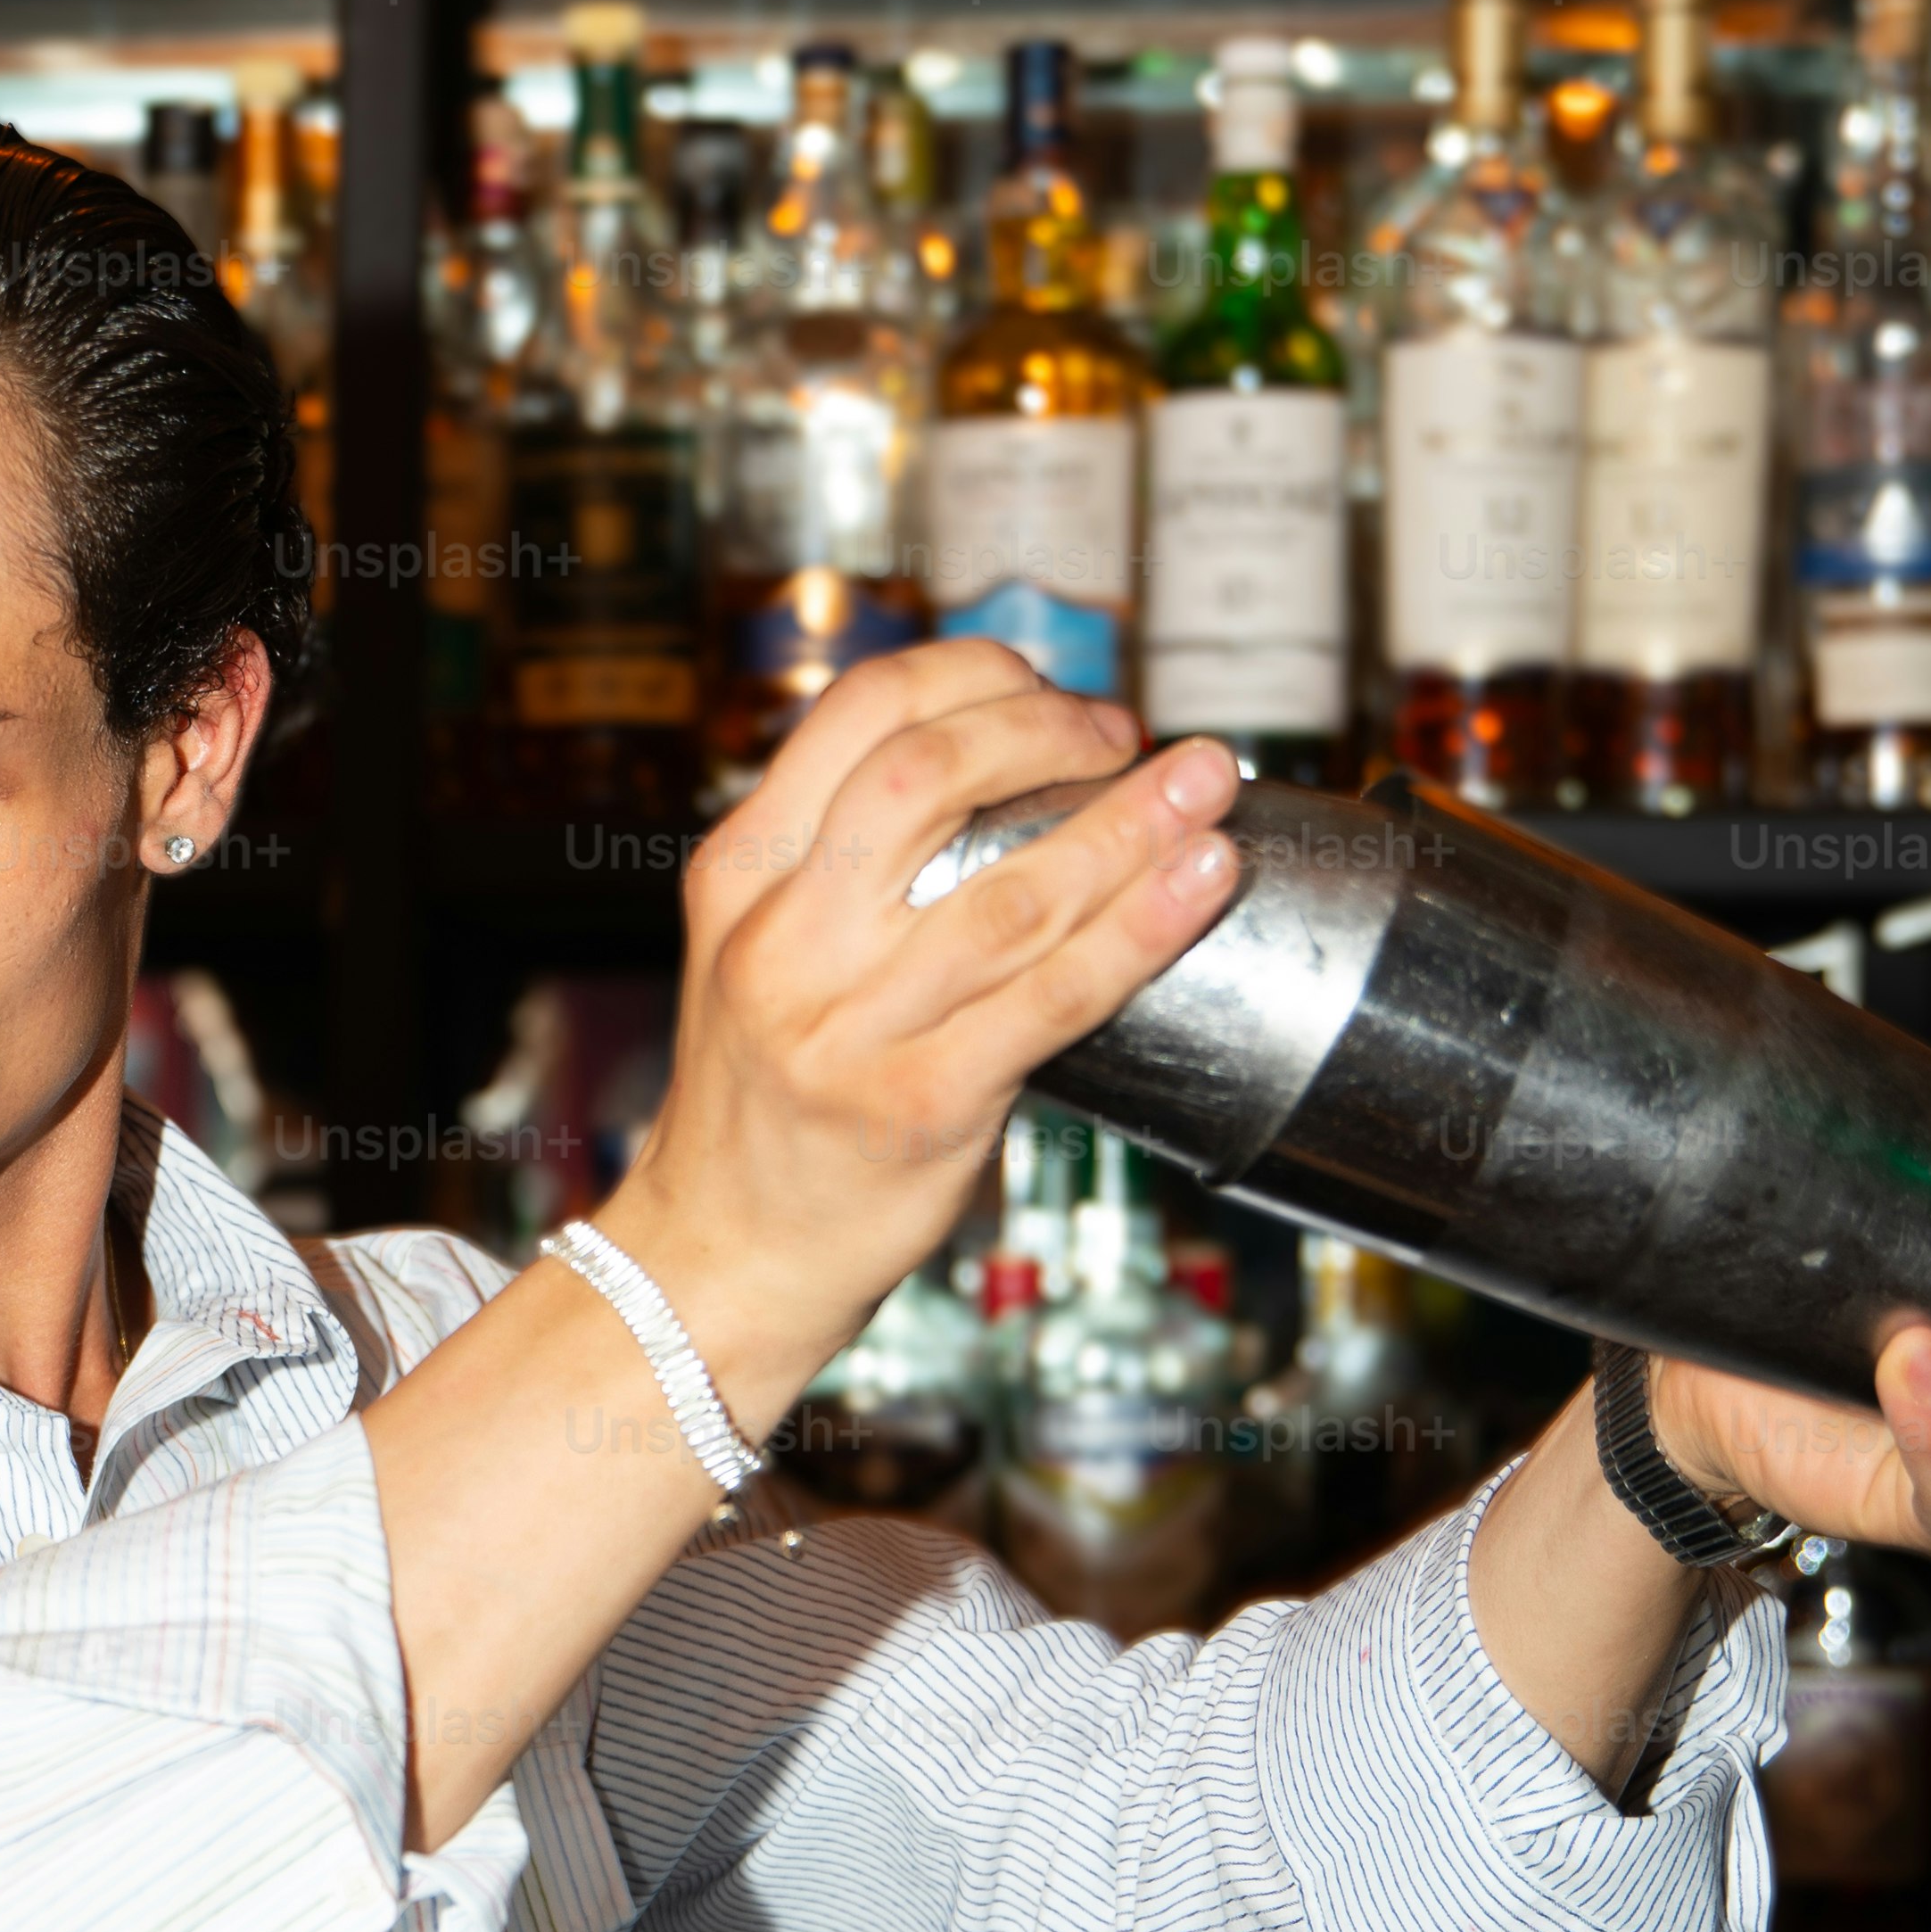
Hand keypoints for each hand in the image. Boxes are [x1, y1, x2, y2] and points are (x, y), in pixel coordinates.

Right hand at [590, 643, 1247, 1417]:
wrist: (721, 1255)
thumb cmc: (766, 1098)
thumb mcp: (757, 950)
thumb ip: (841, 860)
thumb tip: (998, 756)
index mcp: (740, 877)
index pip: (857, 714)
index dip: (973, 676)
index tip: (1045, 688)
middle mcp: (785, 939)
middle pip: (928, 776)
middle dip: (1049, 731)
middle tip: (1127, 736)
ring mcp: (849, 1026)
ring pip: (1013, 889)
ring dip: (1132, 823)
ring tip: (1209, 784)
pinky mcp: (922, 1105)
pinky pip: (1055, 998)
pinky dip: (1142, 930)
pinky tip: (1200, 884)